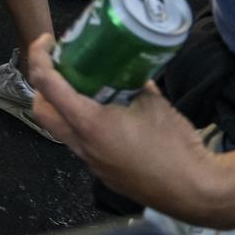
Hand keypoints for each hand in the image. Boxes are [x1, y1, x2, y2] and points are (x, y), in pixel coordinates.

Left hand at [26, 34, 229, 223]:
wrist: (194, 191)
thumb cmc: (173, 146)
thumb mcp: (153, 102)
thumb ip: (132, 81)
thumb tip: (123, 67)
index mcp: (88, 123)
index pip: (46, 84)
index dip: (39, 57)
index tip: (46, 42)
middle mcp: (81, 144)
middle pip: (42, 111)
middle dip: (43, 86)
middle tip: (60, 69)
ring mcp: (90, 162)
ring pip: (60, 129)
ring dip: (63, 107)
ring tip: (84, 90)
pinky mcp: (102, 173)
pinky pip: (81, 144)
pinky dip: (83, 127)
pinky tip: (106, 119)